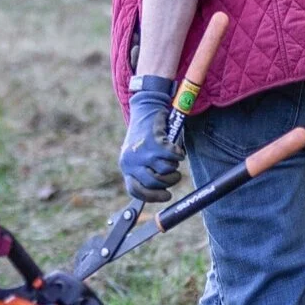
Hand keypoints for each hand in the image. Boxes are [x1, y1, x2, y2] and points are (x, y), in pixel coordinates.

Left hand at [120, 76, 182, 201]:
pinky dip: (178, 154)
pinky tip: (178, 151)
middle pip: (154, 182)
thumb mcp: (138, 155)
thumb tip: (160, 190)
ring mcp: (143, 151)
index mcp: (126, 166)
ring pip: (165, 170)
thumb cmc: (144, 135)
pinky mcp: (155, 141)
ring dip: (174, 167)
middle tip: (176, 176)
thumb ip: (144, 170)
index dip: (152, 196)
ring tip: (174, 160)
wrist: (144, 108)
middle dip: (169, 182)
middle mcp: (132, 161)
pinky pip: (173, 156)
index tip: (167, 196)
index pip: (135, 190)